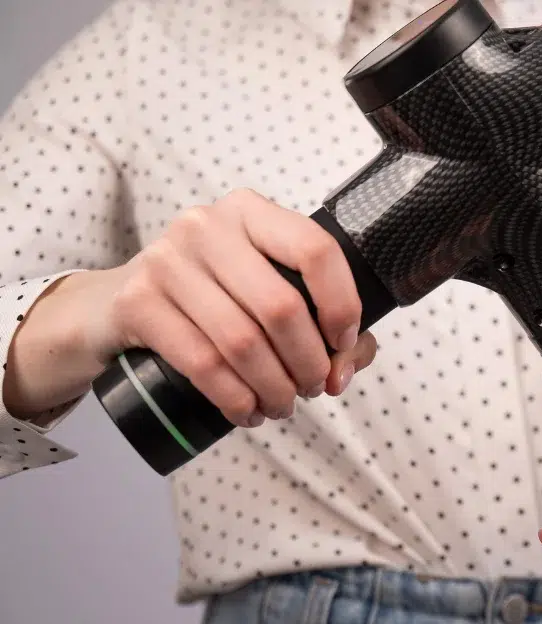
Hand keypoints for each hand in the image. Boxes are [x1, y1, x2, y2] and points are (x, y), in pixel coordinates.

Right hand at [45, 188, 373, 425]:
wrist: (115, 304)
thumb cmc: (212, 298)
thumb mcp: (267, 291)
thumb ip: (325, 325)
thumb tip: (343, 372)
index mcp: (251, 212)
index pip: (316, 250)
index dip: (342, 306)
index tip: (341, 343)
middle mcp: (207, 227)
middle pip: (282, 306)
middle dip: (308, 361)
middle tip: (312, 388)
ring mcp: (166, 261)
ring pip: (242, 341)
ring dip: (274, 387)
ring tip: (282, 405)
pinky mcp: (136, 302)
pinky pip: (202, 362)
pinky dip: (234, 398)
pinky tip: (247, 411)